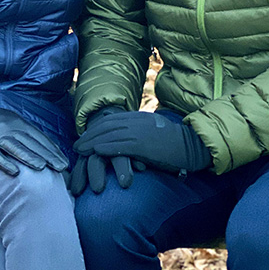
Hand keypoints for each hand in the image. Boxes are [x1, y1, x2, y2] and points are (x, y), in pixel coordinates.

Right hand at [0, 101, 67, 175]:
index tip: (64, 160)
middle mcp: (12, 129)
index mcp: (21, 123)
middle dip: (48, 155)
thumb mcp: (14, 120)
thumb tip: (44, 145)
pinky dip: (5, 163)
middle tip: (61, 167)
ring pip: (17, 148)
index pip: (41, 138)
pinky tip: (14, 172)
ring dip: (30, 157)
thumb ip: (27, 132)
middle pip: (33, 144)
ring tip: (43, 167)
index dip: (53, 149)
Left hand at [74, 111, 211, 174]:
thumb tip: (130, 138)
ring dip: (91, 142)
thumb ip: (141, 131)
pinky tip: (94, 152)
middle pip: (106, 125)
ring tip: (79, 150)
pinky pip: (118, 145)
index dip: (96, 127)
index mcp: (139, 117)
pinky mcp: (142, 145)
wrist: (192, 145)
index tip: (85, 135)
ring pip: (109, 134)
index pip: (112, 119)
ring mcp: (139, 132)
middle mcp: (136, 121)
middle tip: (76, 145)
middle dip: (89, 134)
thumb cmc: (176, 143)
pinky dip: (104, 148)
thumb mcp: (155, 131)